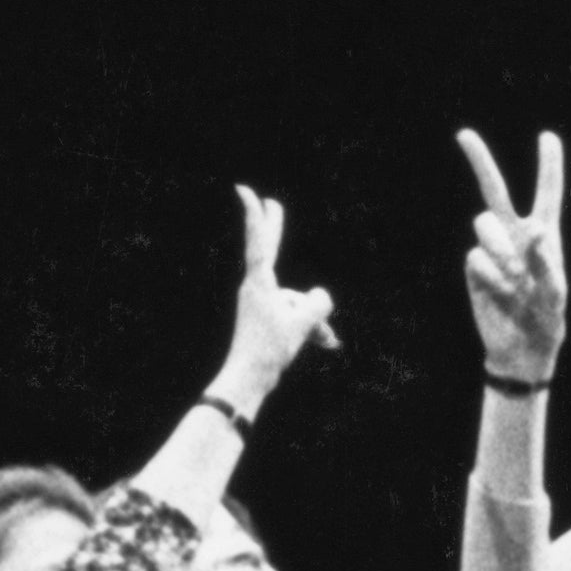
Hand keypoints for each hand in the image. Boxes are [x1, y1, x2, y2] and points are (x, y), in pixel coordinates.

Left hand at [223, 186, 337, 397]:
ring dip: (314, 322)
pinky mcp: (268, 321)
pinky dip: (311, 330)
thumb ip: (318, 303)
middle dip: (275, 228)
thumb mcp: (303, 322)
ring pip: (297, 302)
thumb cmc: (270, 349)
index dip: (256, 215)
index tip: (243, 190)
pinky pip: (296, 318)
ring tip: (324, 342)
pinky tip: (327, 344)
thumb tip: (319, 298)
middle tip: (271, 203)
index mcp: (259, 282)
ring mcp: (263, 304)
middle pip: (270, 250)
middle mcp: (257, 288)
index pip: (258, 240)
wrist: (249, 380)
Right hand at [458, 125, 568, 386]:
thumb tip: (534, 229)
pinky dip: (490, 276)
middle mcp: (514, 235)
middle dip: (479, 161)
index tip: (548, 137)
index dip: (548, 166)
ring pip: (484, 225)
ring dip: (500, 248)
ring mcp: (492, 250)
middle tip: (463, 134)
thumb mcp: (555, 291)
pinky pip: (476, 258)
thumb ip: (545, 258)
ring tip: (514, 278)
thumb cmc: (546, 319)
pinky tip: (500, 294)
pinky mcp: (474, 268)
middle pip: (494, 190)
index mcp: (543, 235)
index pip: (546, 193)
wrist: (519, 348)